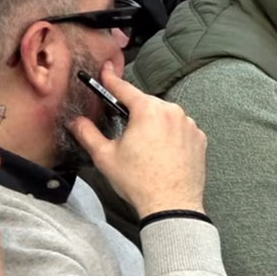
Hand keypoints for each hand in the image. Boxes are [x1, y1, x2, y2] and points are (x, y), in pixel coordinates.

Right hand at [67, 62, 206, 217]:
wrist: (171, 204)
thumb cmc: (138, 181)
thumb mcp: (105, 156)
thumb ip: (88, 134)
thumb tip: (77, 121)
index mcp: (148, 110)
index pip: (125, 88)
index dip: (111, 80)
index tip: (106, 71)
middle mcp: (173, 112)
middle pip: (147, 104)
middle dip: (134, 112)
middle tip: (123, 129)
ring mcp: (189, 125)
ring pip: (165, 116)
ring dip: (153, 124)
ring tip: (144, 148)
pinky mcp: (200, 139)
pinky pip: (181, 129)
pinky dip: (170, 135)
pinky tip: (161, 152)